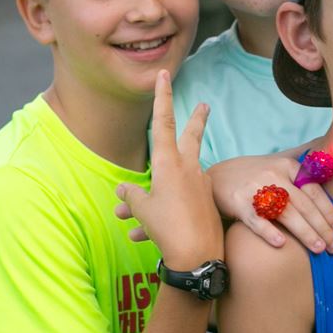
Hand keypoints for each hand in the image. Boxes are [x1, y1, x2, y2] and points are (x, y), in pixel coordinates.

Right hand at [114, 70, 223, 269]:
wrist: (198, 256)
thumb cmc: (167, 230)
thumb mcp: (143, 211)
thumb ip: (133, 197)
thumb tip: (124, 191)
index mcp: (169, 164)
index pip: (162, 122)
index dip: (162, 97)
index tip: (164, 75)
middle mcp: (189, 169)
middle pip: (191, 135)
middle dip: (196, 119)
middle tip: (205, 105)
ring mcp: (201, 184)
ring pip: (189, 169)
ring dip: (177, 172)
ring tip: (159, 198)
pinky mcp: (208, 201)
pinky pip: (188, 196)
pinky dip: (176, 202)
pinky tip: (167, 219)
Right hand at [207, 151, 332, 254]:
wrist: (218, 175)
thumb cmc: (255, 176)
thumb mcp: (279, 166)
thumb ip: (301, 174)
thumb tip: (331, 178)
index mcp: (288, 167)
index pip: (314, 191)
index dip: (329, 211)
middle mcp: (274, 175)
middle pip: (303, 205)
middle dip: (322, 227)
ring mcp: (256, 189)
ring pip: (285, 213)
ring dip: (304, 232)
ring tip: (319, 248)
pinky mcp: (239, 203)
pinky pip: (256, 220)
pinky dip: (269, 231)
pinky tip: (281, 244)